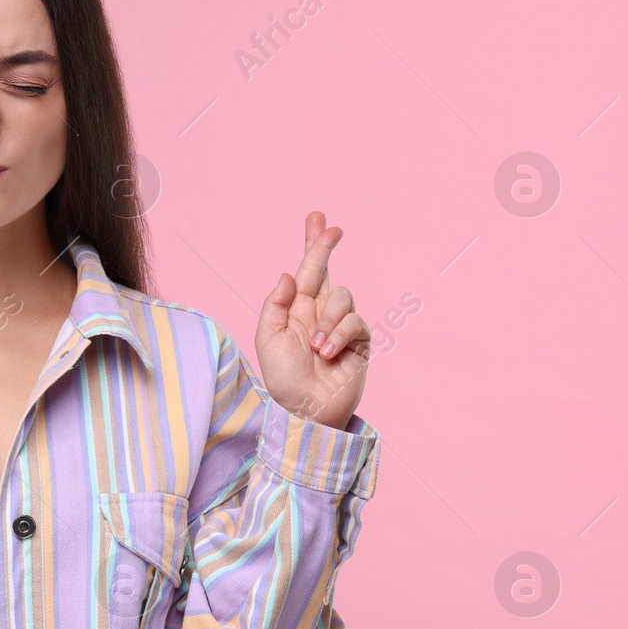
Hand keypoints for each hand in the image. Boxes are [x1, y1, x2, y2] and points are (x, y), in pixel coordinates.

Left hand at [254, 212, 370, 430]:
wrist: (304, 409)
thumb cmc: (283, 377)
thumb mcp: (268, 338)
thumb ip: (276, 304)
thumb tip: (289, 274)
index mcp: (296, 309)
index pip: (306, 271)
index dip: (313, 246)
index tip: (318, 219)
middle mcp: (319, 312)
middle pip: (326, 271)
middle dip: (325, 247)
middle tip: (332, 229)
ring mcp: (340, 325)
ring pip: (342, 297)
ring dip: (327, 320)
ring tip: (316, 348)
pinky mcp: (359, 341)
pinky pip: (354, 322)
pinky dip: (339, 335)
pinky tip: (328, 353)